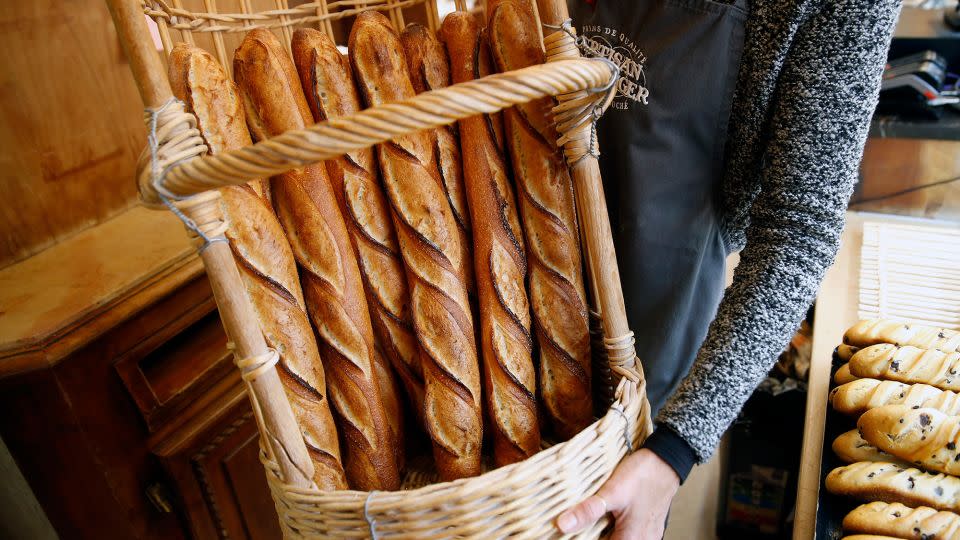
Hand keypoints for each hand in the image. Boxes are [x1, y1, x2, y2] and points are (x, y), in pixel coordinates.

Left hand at [555, 449, 679, 539]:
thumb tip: (562, 525)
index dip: (582, 539)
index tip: (568, 532)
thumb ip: (588, 511)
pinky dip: (612, 528)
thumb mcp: (612, 491)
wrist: (666, 461)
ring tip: (589, 519)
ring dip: (600, 531)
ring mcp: (646, 536)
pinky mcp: (647, 527)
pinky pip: (625, 534)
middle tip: (574, 523)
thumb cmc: (643, 475)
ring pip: (616, 538)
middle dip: (589, 535)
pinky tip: (604, 516)